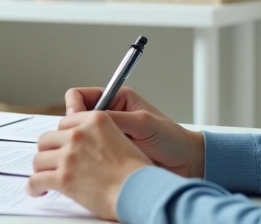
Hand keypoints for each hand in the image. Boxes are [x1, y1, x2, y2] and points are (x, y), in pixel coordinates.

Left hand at [27, 111, 151, 219]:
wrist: (141, 191)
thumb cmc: (138, 171)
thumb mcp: (122, 138)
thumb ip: (100, 135)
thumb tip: (88, 143)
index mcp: (95, 120)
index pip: (65, 122)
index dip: (62, 136)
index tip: (60, 144)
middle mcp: (79, 134)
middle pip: (48, 138)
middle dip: (49, 151)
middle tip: (51, 161)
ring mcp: (69, 155)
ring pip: (39, 159)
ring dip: (41, 169)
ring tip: (43, 177)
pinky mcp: (63, 177)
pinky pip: (36, 180)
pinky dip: (34, 186)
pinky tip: (37, 190)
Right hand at [65, 86, 204, 178]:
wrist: (187, 163)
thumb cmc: (172, 139)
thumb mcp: (142, 123)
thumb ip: (114, 118)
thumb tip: (86, 119)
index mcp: (116, 99)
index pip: (79, 96)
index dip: (74, 107)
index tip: (77, 121)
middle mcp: (109, 115)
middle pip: (75, 117)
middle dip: (74, 128)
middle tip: (80, 140)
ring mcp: (107, 136)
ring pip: (79, 136)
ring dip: (80, 144)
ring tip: (88, 154)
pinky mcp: (108, 154)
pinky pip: (88, 153)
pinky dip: (87, 158)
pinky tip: (93, 164)